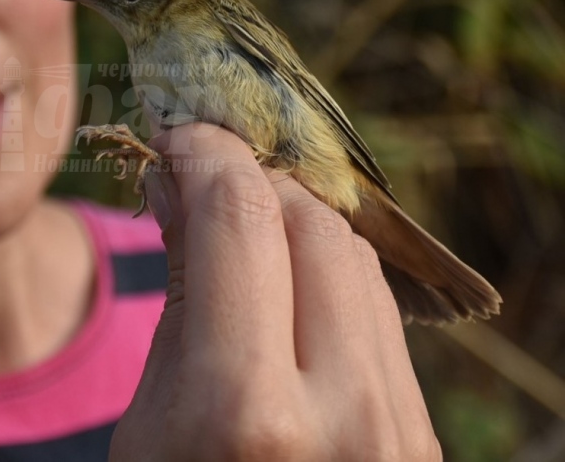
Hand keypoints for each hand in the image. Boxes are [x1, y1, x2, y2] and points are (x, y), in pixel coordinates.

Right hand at [109, 124, 440, 460]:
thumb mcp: (150, 416)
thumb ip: (179, 292)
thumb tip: (176, 180)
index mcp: (244, 409)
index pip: (240, 218)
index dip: (206, 153)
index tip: (177, 139)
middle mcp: (342, 409)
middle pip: (310, 220)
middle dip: (249, 177)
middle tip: (202, 177)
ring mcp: (396, 423)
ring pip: (354, 253)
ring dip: (291, 217)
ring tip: (238, 227)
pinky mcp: (419, 430)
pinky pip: (378, 307)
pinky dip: (326, 268)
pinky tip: (286, 279)